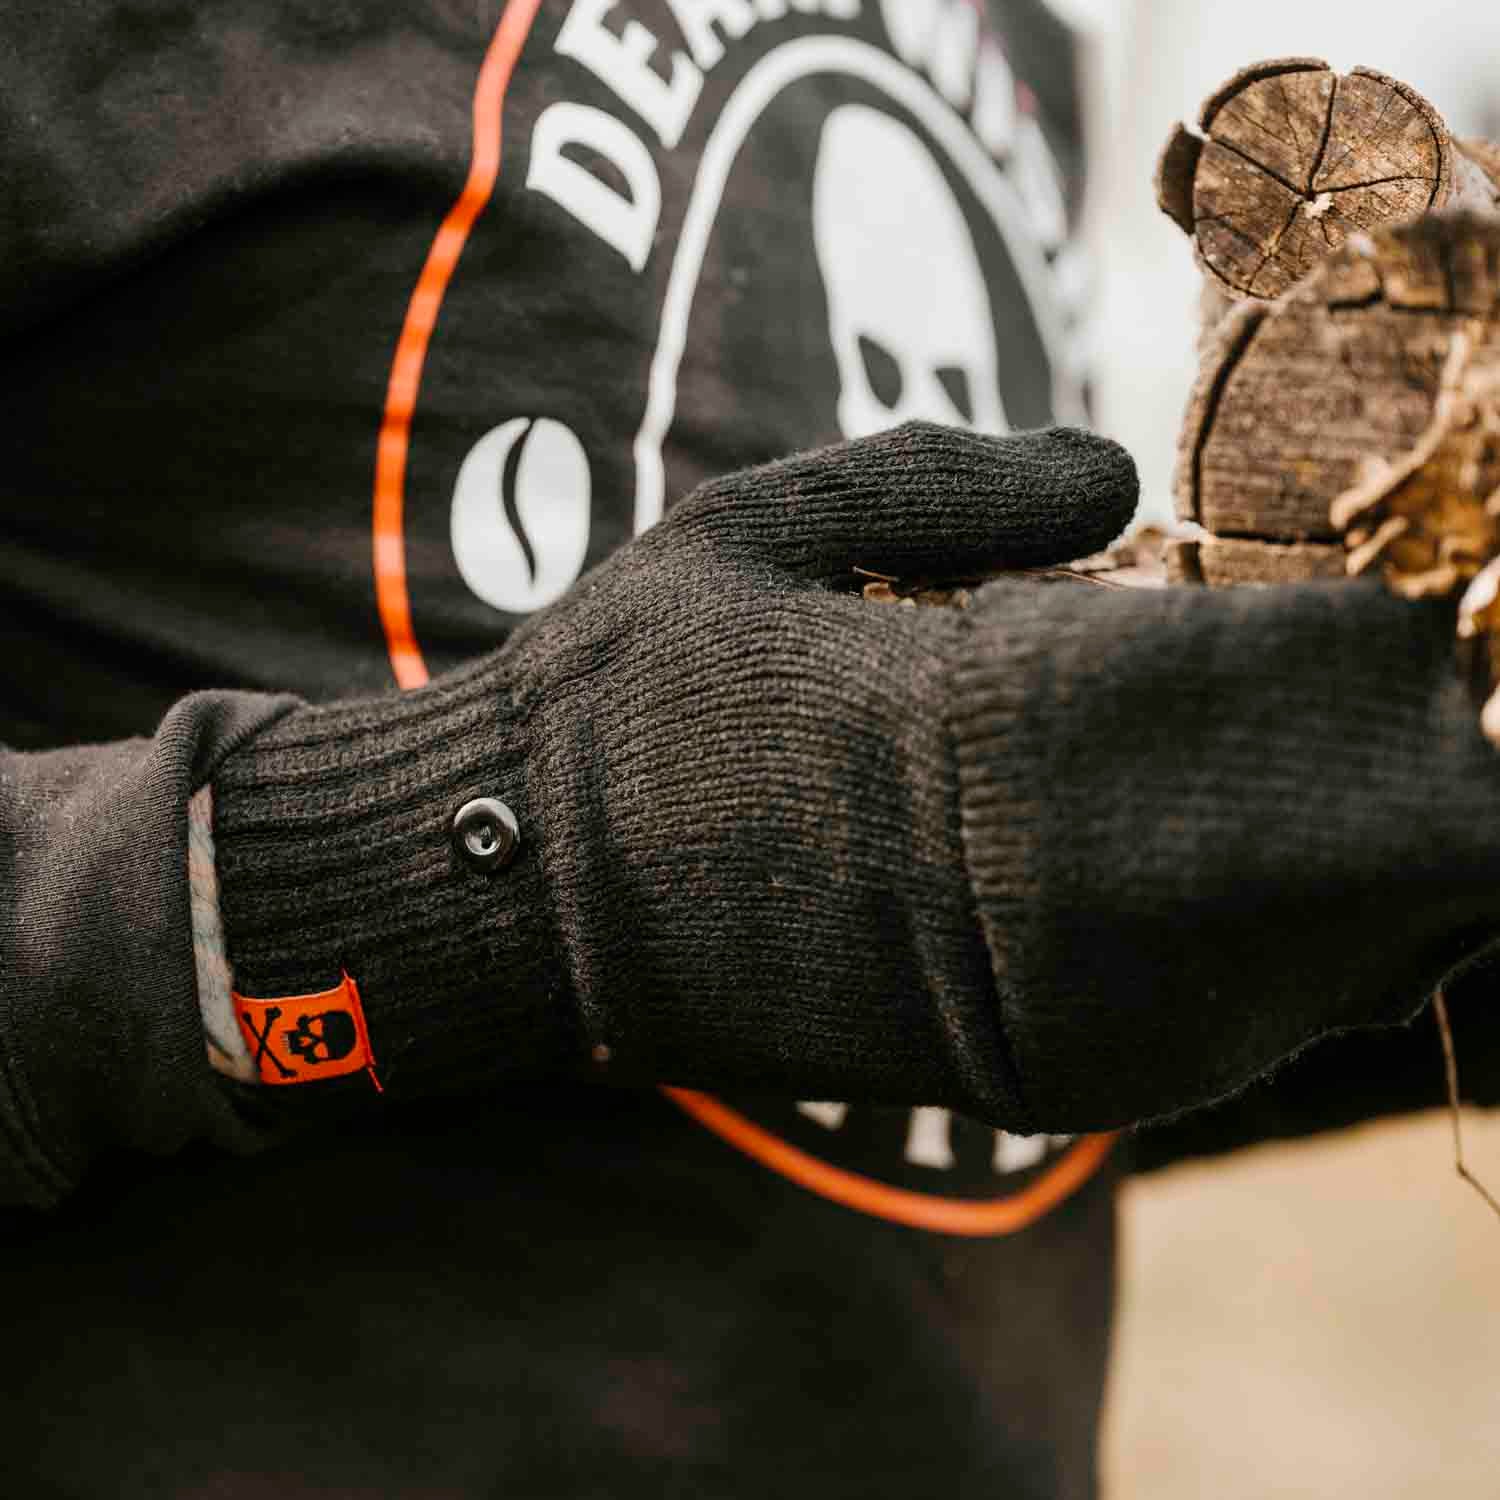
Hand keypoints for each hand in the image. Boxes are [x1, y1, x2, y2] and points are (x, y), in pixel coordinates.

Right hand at [215, 420, 1499, 1134]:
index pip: (1185, 689)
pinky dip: (1274, 966)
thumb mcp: (753, 530)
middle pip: (1261, 857)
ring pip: (1247, 973)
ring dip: (1350, 889)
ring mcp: (986, 998)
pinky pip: (1181, 1032)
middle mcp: (981, 882)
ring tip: (1411, 808)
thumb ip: (938, 484)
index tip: (1394, 620)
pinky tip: (1319, 904)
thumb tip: (1121, 481)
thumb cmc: (619, 697)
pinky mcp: (973, 1070)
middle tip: (1440, 720)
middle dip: (1363, 790)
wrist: (512, 891)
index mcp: (935, 724)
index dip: (1304, 660)